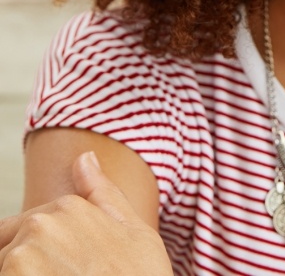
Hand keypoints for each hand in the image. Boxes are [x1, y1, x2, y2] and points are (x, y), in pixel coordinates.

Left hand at [0, 151, 172, 274]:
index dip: (39, 258)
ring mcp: (20, 259)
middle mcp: (39, 226)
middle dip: (27, 269)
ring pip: (6, 269)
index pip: (20, 230)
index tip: (63, 269)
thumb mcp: (133, 232)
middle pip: (6, 253)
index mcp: (68, 207)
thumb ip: (103, 193)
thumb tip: (84, 158)